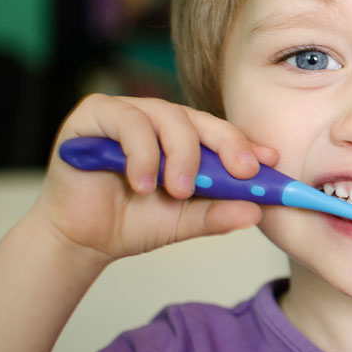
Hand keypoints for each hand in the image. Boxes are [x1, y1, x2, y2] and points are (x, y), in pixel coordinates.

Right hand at [33, 94, 279, 264]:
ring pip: (167, 117)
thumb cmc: (133, 222)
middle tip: (241, 173)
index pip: (222, 133)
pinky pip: (127, 121)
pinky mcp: (94, 114)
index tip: (270, 162)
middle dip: (225, 145)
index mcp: (185, 137)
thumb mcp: (184, 221)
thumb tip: (256, 212)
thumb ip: (217, 214)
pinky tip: (142, 183)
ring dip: (179, 155)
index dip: (247, 144)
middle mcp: (159, 119)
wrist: (80, 239)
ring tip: (177, 190)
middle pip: (200, 119)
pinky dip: (141, 153)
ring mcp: (127, 112)